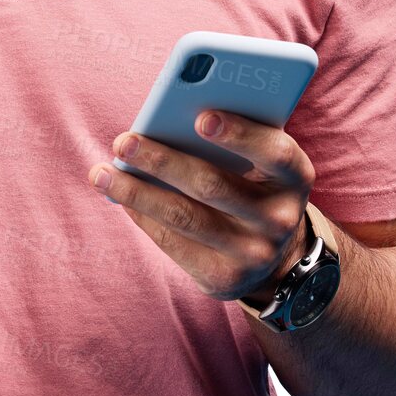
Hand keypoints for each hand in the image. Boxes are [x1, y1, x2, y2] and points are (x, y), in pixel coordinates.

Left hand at [87, 110, 314, 306]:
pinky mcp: (223, 278)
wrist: (277, 257)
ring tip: (101, 172)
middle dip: (162, 161)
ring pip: (183, 217)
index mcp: (294, 177)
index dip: (240, 134)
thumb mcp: (260, 161)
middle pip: (212, 184)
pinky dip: (142, 215)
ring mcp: (253, 253)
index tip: (200, 117)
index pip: (274, 152)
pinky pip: (173, 243)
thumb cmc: (254, 185)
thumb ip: (231, 138)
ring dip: (136, 192)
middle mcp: (279, 218)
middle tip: (123, 141)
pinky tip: (119, 196)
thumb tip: (164, 119)